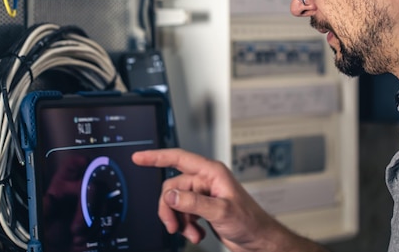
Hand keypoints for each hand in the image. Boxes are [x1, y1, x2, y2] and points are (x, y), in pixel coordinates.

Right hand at [132, 148, 325, 251]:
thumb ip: (193, 203)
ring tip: (190, 234)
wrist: (259, 241)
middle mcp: (206, 181)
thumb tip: (171, 195)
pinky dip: (185, 226)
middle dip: (170, 208)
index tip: (139, 157)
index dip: (156, 157)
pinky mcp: (203, 208)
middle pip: (173, 187)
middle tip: (173, 226)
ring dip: (179, 220)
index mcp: (211, 173)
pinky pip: (183, 213)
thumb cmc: (250, 222)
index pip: (178, 158)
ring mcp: (204, 195)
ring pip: (176, 202)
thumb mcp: (220, 212)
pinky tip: (196, 234)